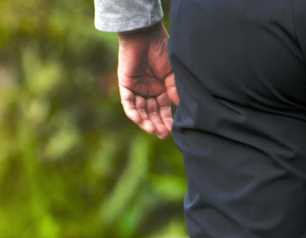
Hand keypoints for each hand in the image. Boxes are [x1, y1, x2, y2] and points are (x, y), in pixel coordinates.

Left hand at [117, 23, 179, 138]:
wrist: (145, 36)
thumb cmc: (162, 50)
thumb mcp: (172, 73)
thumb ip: (174, 90)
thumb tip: (180, 107)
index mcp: (161, 88)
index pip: (164, 109)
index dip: (167, 120)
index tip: (172, 130)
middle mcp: (149, 91)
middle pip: (152, 113)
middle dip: (157, 124)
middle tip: (163, 134)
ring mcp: (137, 89)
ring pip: (140, 111)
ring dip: (146, 121)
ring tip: (152, 130)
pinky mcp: (125, 86)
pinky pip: (128, 103)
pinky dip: (133, 113)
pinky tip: (140, 121)